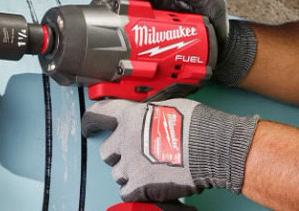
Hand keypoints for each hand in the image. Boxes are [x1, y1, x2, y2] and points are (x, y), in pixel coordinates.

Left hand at [82, 98, 259, 201]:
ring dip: (130, 173)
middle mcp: (126, 139)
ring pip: (117, 174)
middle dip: (118, 154)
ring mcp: (132, 163)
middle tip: (135, 154)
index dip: (91, 120)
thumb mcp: (170, 106)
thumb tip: (151, 120)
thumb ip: (152, 114)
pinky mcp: (140, 184)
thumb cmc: (197, 125)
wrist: (210, 146)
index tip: (88, 126)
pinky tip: (150, 185)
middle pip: (107, 151)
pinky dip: (137, 191)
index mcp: (132, 115)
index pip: (100, 114)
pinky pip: (127, 192)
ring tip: (150, 170)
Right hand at [92, 0, 229, 47]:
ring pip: (120, 20)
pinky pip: (127, 40)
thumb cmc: (214, 19)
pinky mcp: (145, 41)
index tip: (119, 4)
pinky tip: (104, 52)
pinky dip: (114, 45)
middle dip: (106, 6)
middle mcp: (152, 5)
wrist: (221, 49)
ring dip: (104, 24)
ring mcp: (147, 23)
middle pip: (122, 2)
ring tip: (91, 32)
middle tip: (96, 15)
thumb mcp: (209, 0)